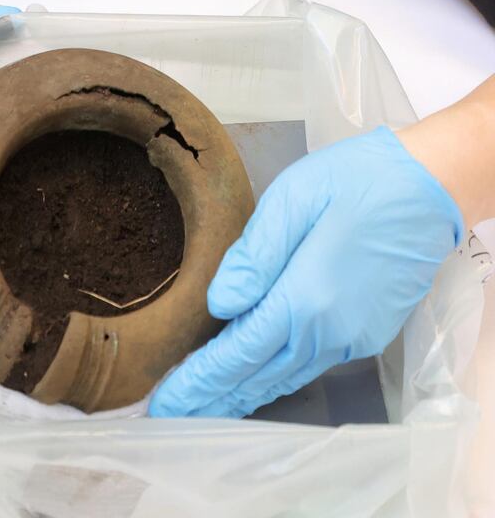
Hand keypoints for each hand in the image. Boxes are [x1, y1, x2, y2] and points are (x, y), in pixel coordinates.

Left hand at [148, 125, 462, 418]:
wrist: (430, 186)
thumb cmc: (356, 180)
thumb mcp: (294, 199)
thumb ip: (254, 255)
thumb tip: (218, 304)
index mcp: (303, 298)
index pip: (238, 353)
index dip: (200, 380)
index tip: (165, 401)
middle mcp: (327, 332)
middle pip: (259, 375)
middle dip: (214, 396)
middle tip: (173, 413)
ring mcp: (352, 337)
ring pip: (286, 376)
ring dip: (245, 392)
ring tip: (209, 405)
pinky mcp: (368, 332)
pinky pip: (311, 365)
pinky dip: (278, 377)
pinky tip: (261, 376)